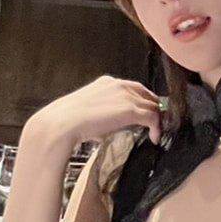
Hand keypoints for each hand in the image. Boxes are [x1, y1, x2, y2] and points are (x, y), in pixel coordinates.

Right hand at [23, 75, 165, 152]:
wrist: (62, 123)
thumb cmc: (67, 121)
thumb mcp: (87, 111)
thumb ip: (100, 113)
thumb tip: (105, 128)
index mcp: (107, 82)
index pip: (135, 88)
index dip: (144, 101)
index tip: (147, 113)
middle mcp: (119, 85)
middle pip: (147, 95)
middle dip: (155, 109)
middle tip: (158, 124)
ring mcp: (125, 96)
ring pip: (153, 106)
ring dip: (158, 121)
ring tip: (157, 133)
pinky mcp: (130, 110)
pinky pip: (153, 118)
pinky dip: (157, 128)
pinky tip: (154, 139)